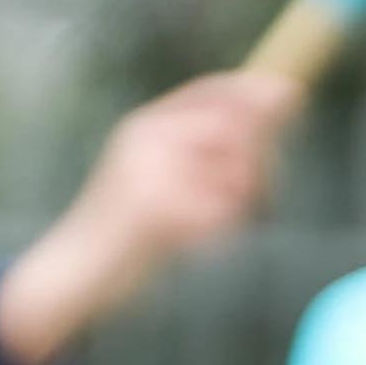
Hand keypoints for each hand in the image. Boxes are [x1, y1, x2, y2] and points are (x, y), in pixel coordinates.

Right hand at [0, 70, 299, 364]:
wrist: (74, 274)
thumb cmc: (122, 231)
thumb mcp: (157, 176)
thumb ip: (203, 147)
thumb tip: (273, 105)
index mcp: (143, 127)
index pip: (209, 91)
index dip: (252, 90)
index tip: (291, 95)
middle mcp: (145, 140)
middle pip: (234, 130)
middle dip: (258, 162)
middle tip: (258, 194)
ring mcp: (151, 172)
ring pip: (236, 173)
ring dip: (240, 203)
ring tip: (212, 227)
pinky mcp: (158, 210)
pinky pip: (222, 215)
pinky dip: (219, 236)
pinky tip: (196, 246)